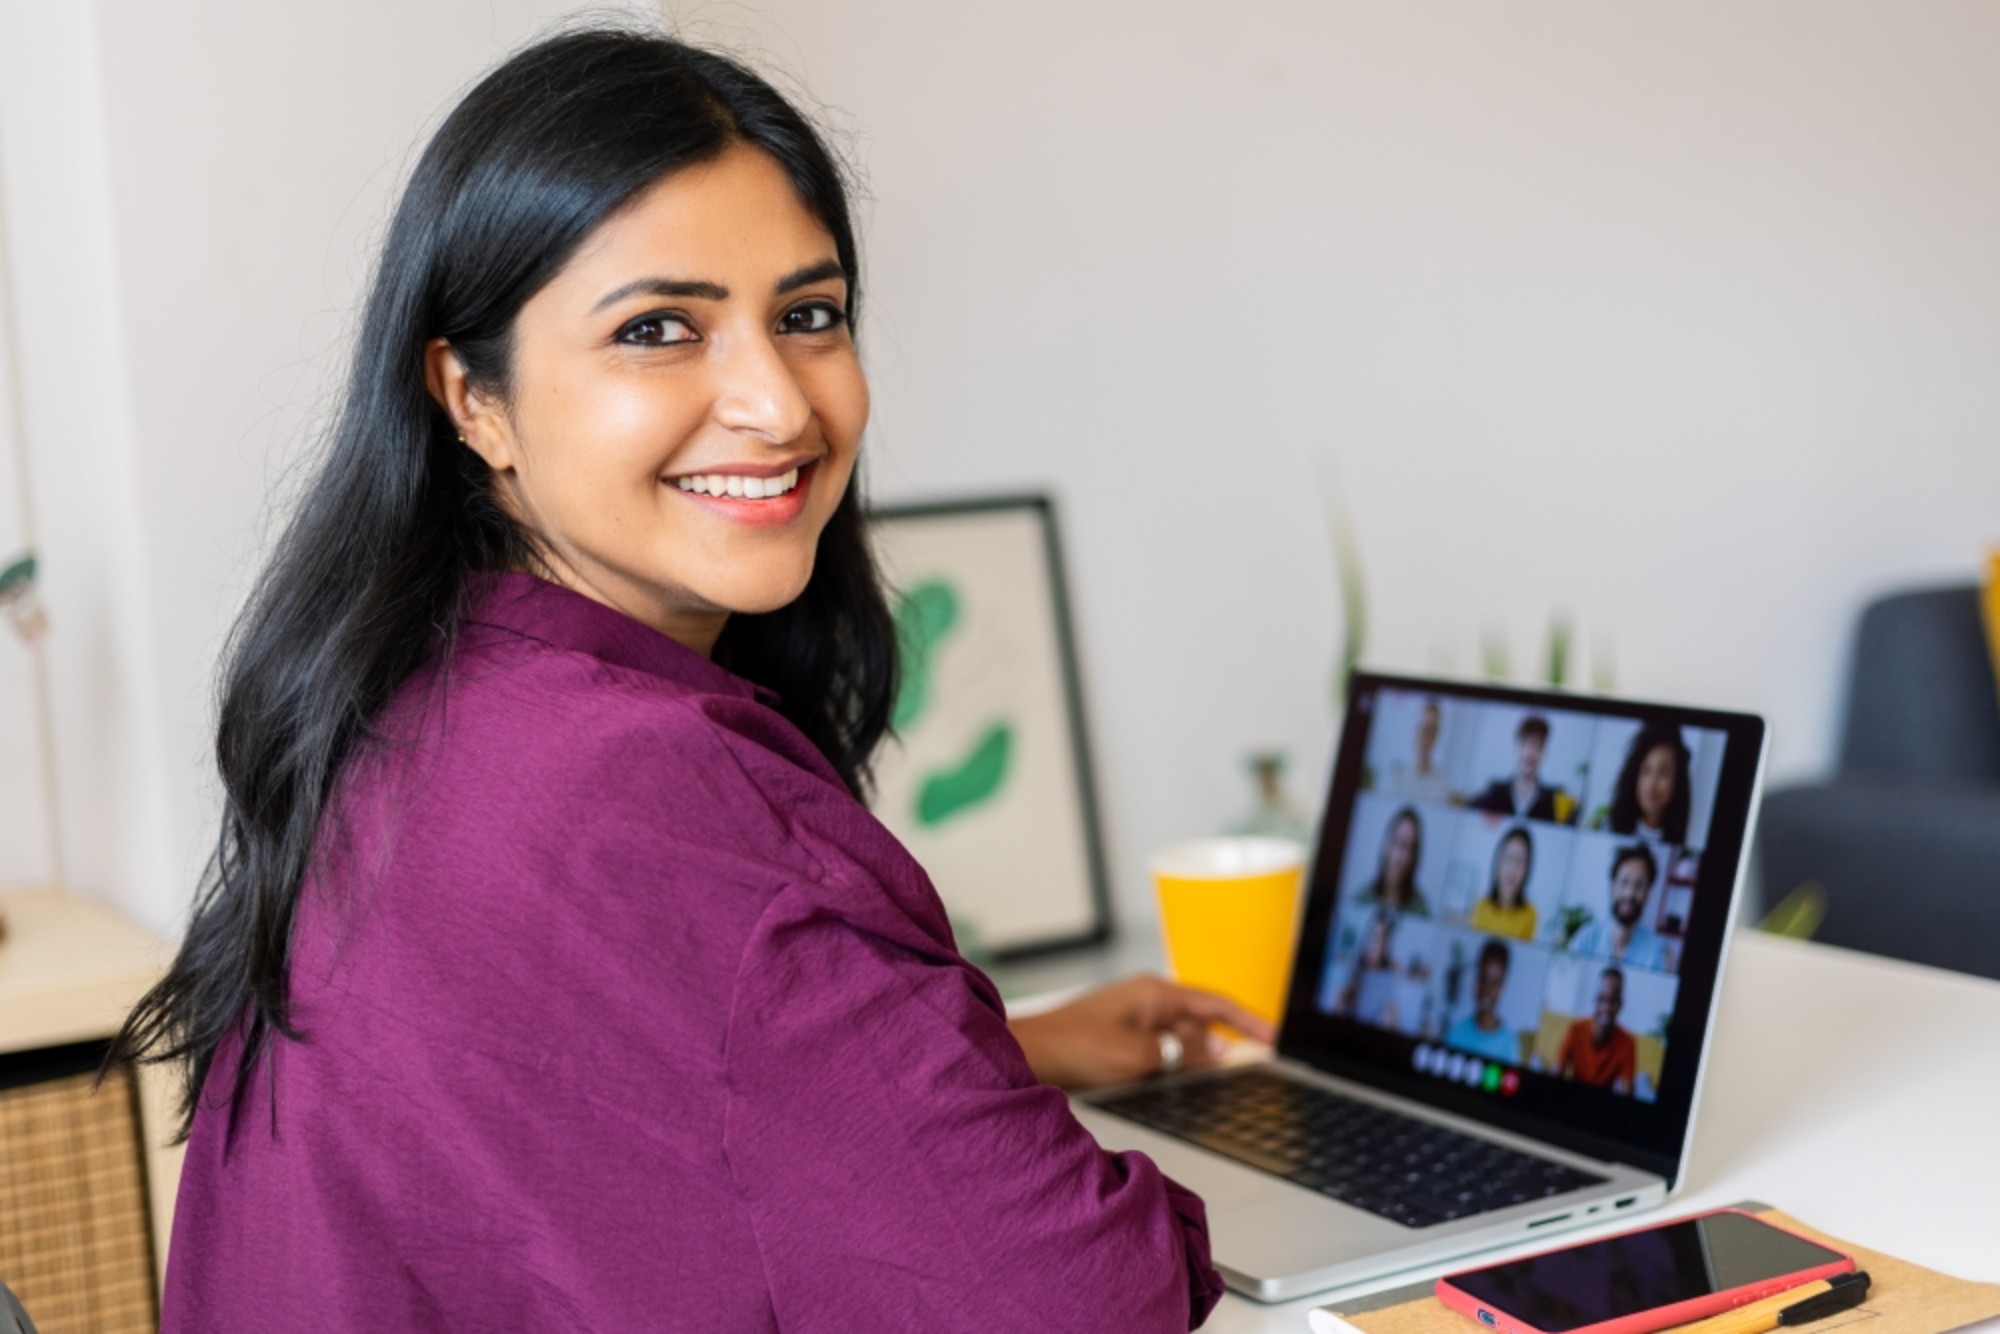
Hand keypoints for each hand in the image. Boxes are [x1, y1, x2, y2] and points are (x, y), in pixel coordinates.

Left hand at [1007, 974, 1276, 1091]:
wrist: (1027, 1056)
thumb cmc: (1074, 1048)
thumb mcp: (1139, 1055)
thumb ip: (1184, 1053)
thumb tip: (1219, 1051)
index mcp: (1155, 993)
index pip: (1217, 1002)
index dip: (1249, 1021)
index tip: (1275, 1037)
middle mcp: (1146, 1000)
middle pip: (1201, 1020)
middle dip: (1221, 1044)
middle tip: (1246, 1066)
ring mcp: (1133, 1018)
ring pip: (1181, 1037)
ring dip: (1195, 1057)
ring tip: (1205, 1079)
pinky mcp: (1121, 1037)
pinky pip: (1161, 1048)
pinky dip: (1174, 1063)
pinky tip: (1173, 1081)